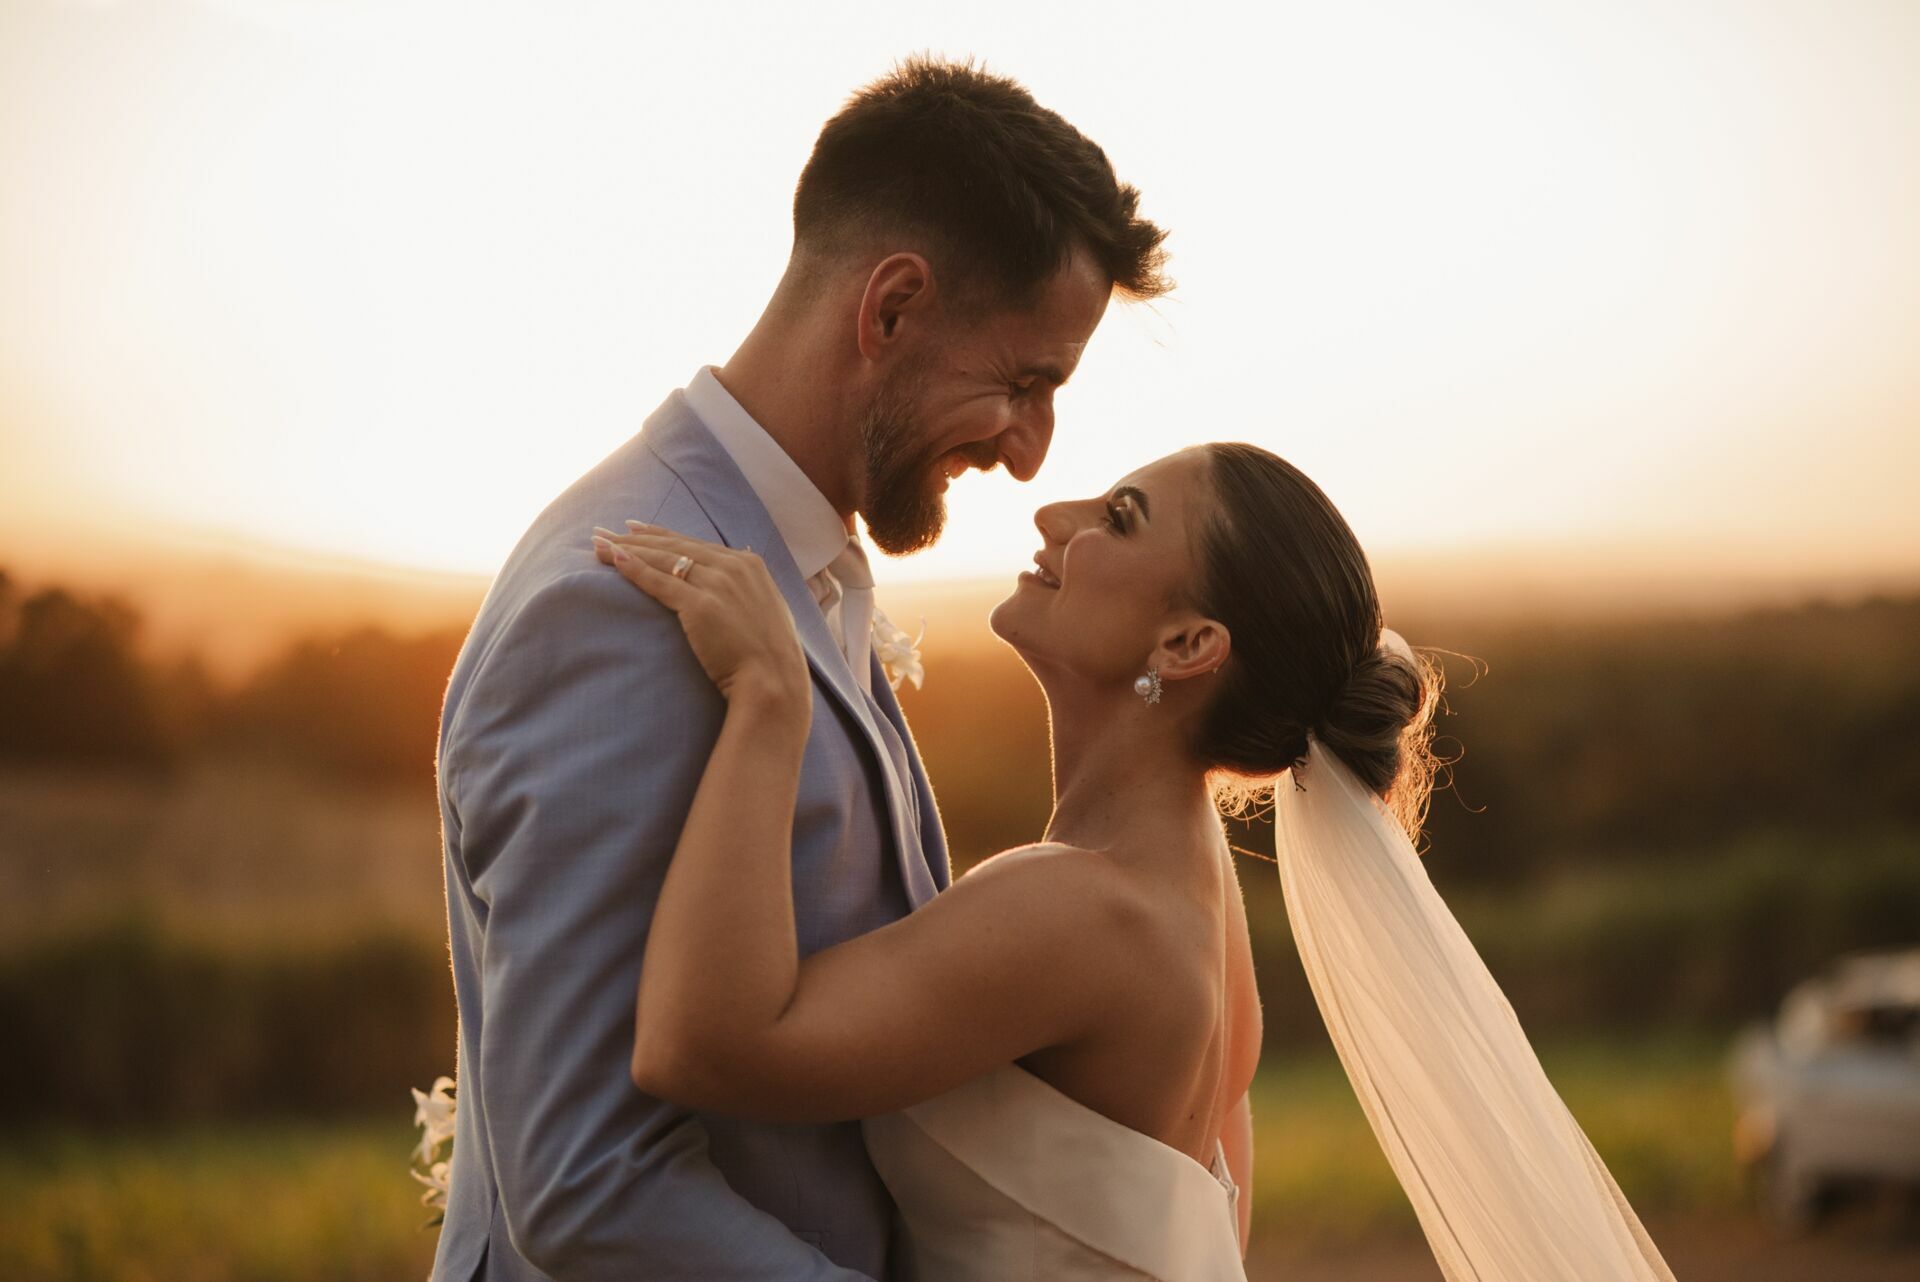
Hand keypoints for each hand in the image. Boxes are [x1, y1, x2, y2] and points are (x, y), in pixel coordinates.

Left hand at [592, 523, 809, 712]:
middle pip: (673, 546)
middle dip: (634, 538)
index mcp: (749, 564)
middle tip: (603, 532)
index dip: (660, 536)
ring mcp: (717, 584)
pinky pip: (659, 582)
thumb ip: (750, 586)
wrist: (775, 681)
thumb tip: (744, 561)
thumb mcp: (767, 608)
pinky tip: (612, 559)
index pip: (694, 543)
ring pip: (662, 559)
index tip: (633, 529)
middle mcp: (733, 566)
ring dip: (626, 549)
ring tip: (597, 543)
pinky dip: (633, 569)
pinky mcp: (700, 606)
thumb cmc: (770, 655)